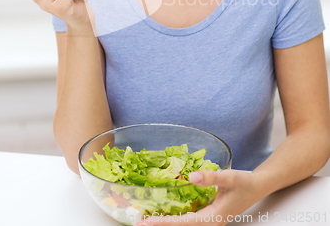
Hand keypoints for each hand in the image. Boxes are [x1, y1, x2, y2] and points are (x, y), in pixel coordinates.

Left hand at [137, 170, 258, 225]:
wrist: (258, 186)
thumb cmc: (245, 183)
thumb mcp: (230, 178)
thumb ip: (212, 177)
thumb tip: (191, 176)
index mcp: (212, 218)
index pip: (183, 223)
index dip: (164, 222)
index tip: (147, 223)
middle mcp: (208, 222)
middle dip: (160, 223)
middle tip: (138, 222)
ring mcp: (208, 219)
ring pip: (183, 223)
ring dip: (166, 220)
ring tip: (146, 217)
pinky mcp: (207, 213)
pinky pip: (188, 217)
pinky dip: (175, 215)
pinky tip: (165, 209)